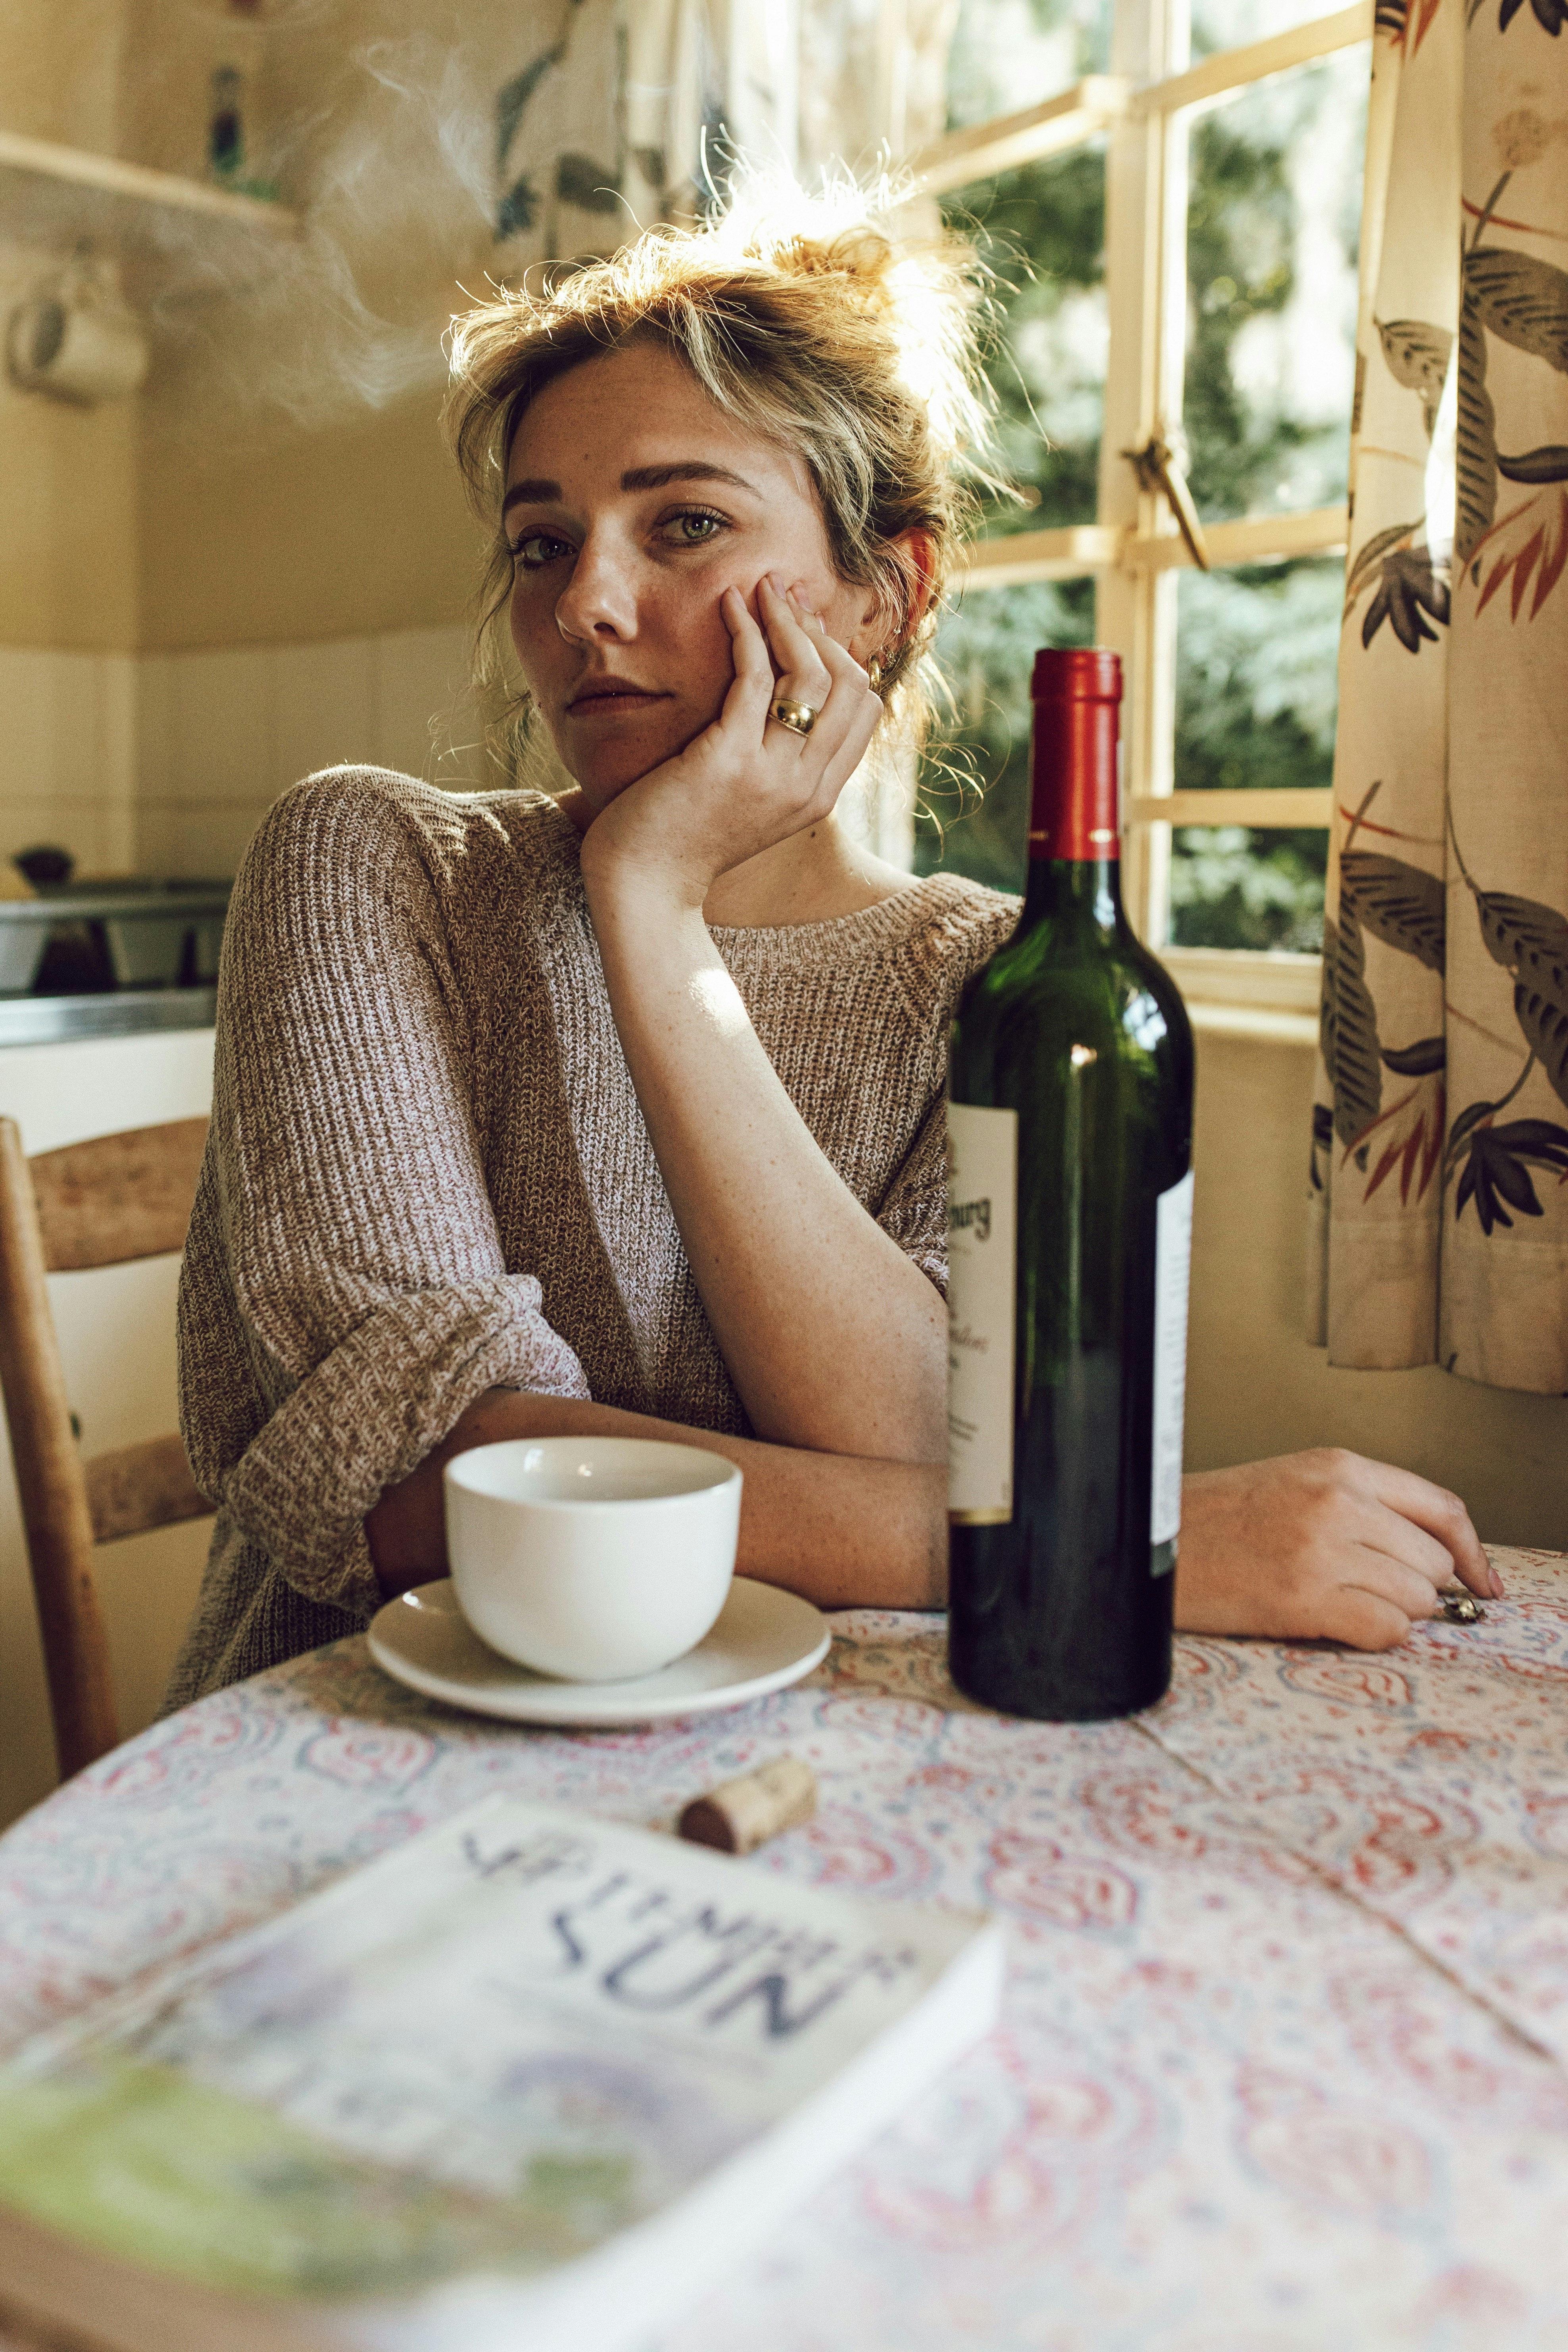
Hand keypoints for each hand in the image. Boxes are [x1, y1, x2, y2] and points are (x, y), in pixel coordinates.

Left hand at [577, 575, 882, 906]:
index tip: (806, 627)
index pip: (864, 709)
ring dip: (785, 619)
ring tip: (758, 589)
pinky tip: (729, 605)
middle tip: (783, 596)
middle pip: (849, 684)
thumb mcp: (748, 804)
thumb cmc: (685, 841)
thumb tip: (781, 707)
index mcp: (818, 796)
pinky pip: (755, 676)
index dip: (841, 656)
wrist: (646, 889)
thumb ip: (776, 763)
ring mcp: (773, 774)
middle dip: (819, 629)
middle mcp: (807, 786)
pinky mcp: (729, 759)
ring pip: (810, 674)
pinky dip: (746, 630)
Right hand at [1174, 1448, 1501, 1649]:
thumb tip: (1435, 1556)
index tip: (1480, 1582)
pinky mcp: (1303, 1598)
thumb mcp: (1295, 1482)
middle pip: (1433, 1561)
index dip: (1472, 1552)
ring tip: (1339, 1603)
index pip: (1442, 1507)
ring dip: (1391, 1613)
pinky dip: (1372, 1637)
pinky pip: (1385, 1631)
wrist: (1151, 1542)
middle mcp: (1337, 1502)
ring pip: (1416, 1600)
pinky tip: (1332, 1622)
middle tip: (1371, 1592)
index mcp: (1337, 1466)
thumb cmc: (1217, 1520)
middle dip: (1415, 1586)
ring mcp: (1322, 1550)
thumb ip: (1363, 1505)